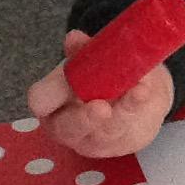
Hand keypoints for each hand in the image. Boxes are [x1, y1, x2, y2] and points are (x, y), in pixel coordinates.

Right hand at [27, 28, 173, 158]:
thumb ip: (83, 50)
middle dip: (84, 119)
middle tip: (102, 107)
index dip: (50, 93)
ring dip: (122, 111)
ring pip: (104, 133)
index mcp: (52, 103)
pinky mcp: (119, 145)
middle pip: (68, 128)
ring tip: (138, 90)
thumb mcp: (93, 60)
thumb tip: (74, 39)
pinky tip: (143, 92)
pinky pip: (127, 132)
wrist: (139, 93)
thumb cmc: (102, 76)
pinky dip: (136, 109)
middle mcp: (66, 127)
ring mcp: (92, 141)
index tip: (66, 80)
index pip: (41, 101)